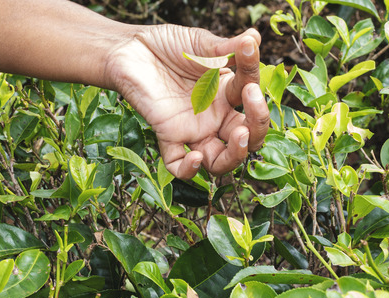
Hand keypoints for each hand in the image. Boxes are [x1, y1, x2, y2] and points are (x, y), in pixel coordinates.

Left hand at [106, 25, 270, 178]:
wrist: (130, 49)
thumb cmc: (166, 45)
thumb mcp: (200, 43)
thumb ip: (226, 47)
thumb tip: (255, 36)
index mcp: (225, 94)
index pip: (250, 96)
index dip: (253, 75)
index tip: (247, 49)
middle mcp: (213, 117)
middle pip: (246, 139)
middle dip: (258, 127)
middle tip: (252, 100)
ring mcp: (191, 129)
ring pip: (219, 161)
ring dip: (235, 155)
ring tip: (241, 135)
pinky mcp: (166, 136)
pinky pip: (178, 165)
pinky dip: (189, 170)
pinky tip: (195, 155)